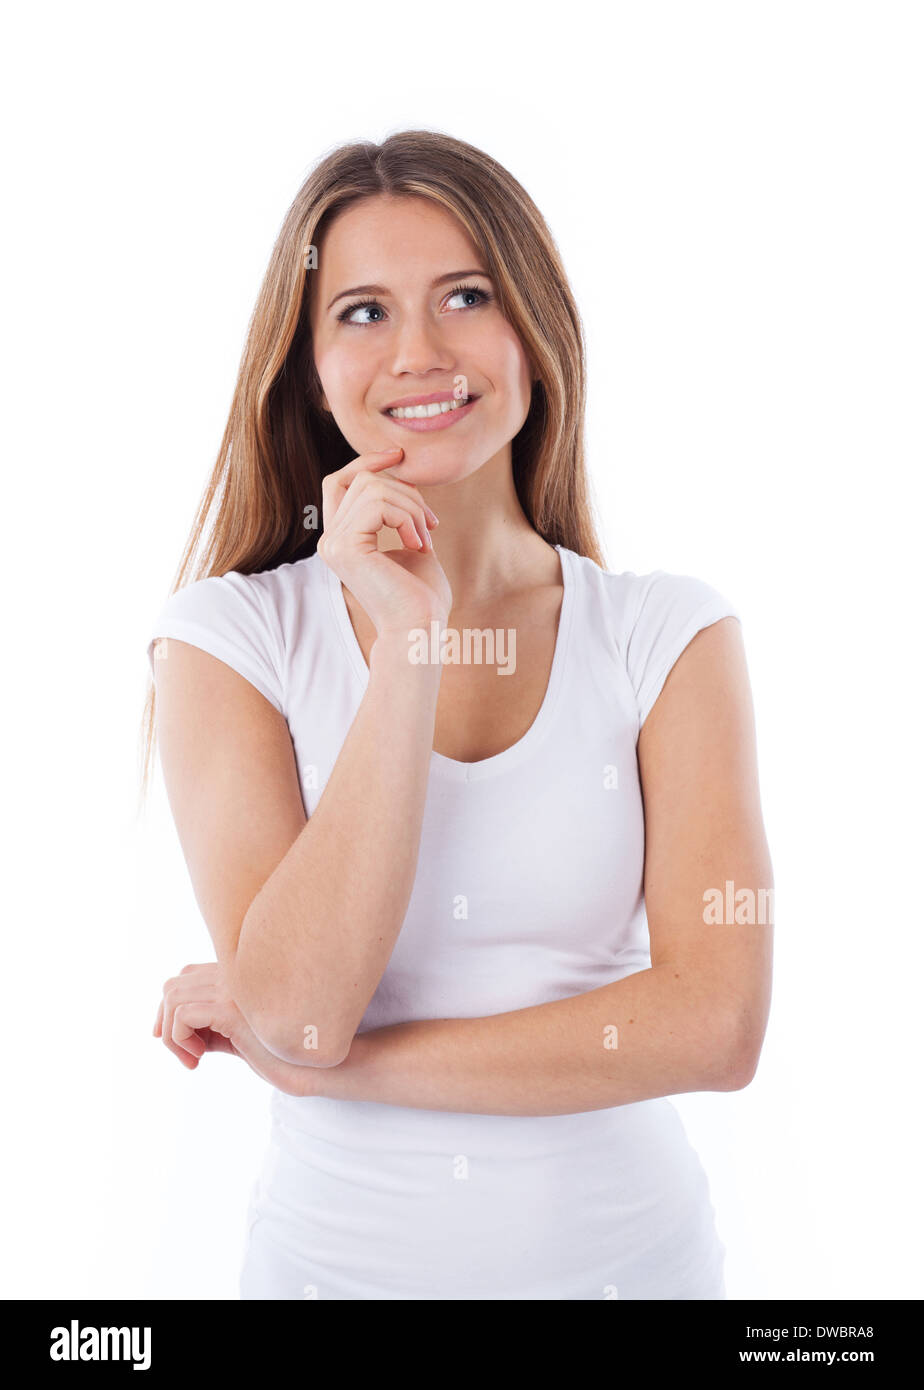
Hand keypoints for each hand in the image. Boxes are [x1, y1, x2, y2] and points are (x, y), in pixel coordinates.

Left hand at [153, 962, 317, 1097]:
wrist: (318, 1067)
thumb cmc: (284, 1055)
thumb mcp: (240, 1036)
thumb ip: (214, 1027)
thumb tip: (176, 1030)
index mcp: (240, 975)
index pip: (188, 974)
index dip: (172, 1007)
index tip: (180, 1042)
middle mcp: (235, 974)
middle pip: (174, 984)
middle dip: (166, 1022)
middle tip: (188, 1056)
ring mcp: (234, 988)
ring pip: (172, 997)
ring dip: (172, 1035)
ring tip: (195, 1058)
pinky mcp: (233, 1008)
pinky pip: (183, 1015)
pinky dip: (178, 1039)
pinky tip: (199, 1058)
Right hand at [318, 448, 451, 636]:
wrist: (420, 629)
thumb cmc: (421, 596)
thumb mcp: (412, 544)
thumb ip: (401, 515)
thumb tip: (403, 479)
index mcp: (341, 539)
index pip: (338, 481)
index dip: (365, 462)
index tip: (399, 455)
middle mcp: (330, 540)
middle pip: (362, 480)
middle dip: (406, 492)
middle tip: (431, 524)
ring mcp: (333, 544)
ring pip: (372, 488)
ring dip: (411, 508)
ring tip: (426, 539)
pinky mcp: (346, 547)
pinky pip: (377, 504)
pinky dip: (406, 518)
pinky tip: (418, 545)